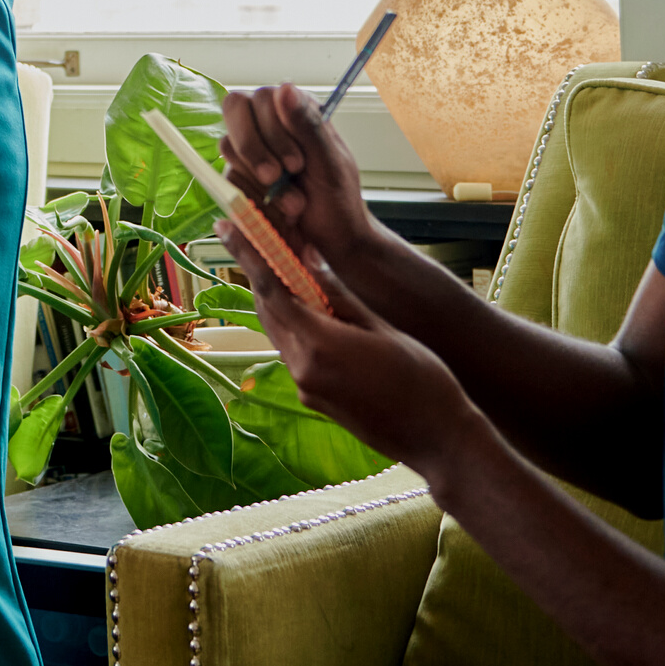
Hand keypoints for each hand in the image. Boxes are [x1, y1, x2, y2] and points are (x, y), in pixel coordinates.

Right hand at [219, 81, 372, 259]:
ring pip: (229, 147)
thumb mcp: (330, 162)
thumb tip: (285, 88)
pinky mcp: (239, 176)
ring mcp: (251, 150)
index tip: (295, 164)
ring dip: (259, 180)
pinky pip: (228, 177)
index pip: (260, 97)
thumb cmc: (338, 199)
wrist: (332, 240)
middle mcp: (268, 124)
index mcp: (294, 111)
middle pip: (235, 111)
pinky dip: (254, 197)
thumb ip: (307, 124)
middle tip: (277, 178)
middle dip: (255, 150)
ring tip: (294, 204)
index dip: (270, 129)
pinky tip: (279, 211)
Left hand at [221, 230, 484, 474]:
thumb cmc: (422, 378)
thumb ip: (337, 294)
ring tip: (281, 268)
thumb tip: (306, 257)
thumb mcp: (380, 327)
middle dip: (259, 274)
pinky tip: (308, 310)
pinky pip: (293, 353)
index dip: (248, 255)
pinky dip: (293, 326)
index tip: (227, 227)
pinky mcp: (313, 399)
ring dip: (277, 300)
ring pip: (279, 332)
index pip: (272, 290)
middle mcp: (303, 368)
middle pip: (269, 311)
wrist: (437, 438)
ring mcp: (306, 387)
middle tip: (252, 239)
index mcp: (319, 345)